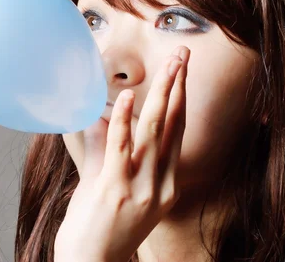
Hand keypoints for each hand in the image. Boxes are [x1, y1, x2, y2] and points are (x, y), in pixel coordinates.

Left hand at [54, 47, 189, 261]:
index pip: (177, 133)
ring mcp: (139, 187)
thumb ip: (109, 153)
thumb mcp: (116, 190)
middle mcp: (159, 184)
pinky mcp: (114, 189)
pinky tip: (130, 96)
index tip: (182, 73)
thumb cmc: (101, 228)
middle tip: (183, 56)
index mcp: (164, 184)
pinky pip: (122, 147)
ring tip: (170, 65)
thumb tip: (101, 119)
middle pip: (173, 125)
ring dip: (162, 93)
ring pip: (154, 131)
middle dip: (178, 86)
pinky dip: (126, 119)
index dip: (181, 100)